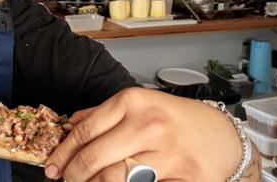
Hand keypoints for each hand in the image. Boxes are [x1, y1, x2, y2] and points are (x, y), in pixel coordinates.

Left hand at [44, 87, 242, 180]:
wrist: (223, 135)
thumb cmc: (176, 119)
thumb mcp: (139, 104)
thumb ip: (101, 114)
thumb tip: (69, 125)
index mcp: (133, 102)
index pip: (84, 131)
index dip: (63, 153)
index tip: (53, 166)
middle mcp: (148, 125)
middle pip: (94, 157)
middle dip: (74, 174)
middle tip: (67, 180)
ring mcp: (167, 153)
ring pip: (113, 178)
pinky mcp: (184, 178)